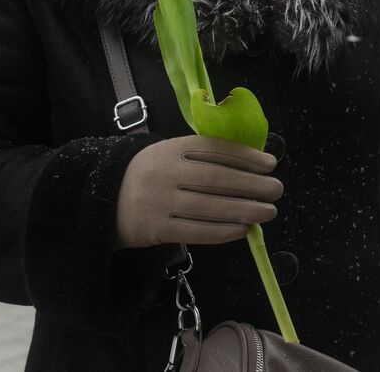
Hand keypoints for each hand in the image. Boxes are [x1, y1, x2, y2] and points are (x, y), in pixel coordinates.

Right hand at [114, 135, 282, 249]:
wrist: (103, 199)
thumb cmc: (150, 175)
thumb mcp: (170, 154)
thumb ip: (203, 156)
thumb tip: (252, 164)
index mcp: (172, 148)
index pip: (215, 150)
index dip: (245, 156)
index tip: (270, 163)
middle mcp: (166, 172)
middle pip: (217, 179)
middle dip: (252, 185)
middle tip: (277, 189)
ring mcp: (159, 201)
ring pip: (210, 206)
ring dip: (244, 210)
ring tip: (268, 211)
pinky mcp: (155, 229)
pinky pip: (196, 231)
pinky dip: (223, 231)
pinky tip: (243, 230)